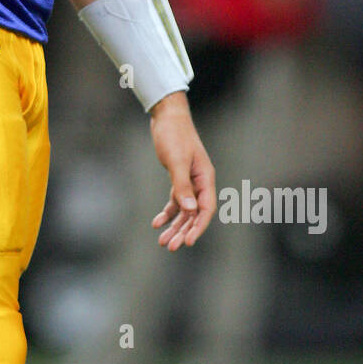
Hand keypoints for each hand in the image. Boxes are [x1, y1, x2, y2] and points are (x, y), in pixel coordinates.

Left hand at [148, 91, 215, 249]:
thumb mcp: (176, 160)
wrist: (167, 117)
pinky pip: (175, 201)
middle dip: (182, 231)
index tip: (187, 242)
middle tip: (169, 247)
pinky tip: (157, 222)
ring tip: (162, 241)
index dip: (197, 227)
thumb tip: (190, 209)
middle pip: (194, 214)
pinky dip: (167, 212)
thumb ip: (182, 185)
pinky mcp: (178, 178)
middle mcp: (200, 183)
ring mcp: (189, 181)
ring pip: (184, 211)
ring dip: (174, 226)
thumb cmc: (174, 135)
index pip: (205, 209)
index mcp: (205, 178)